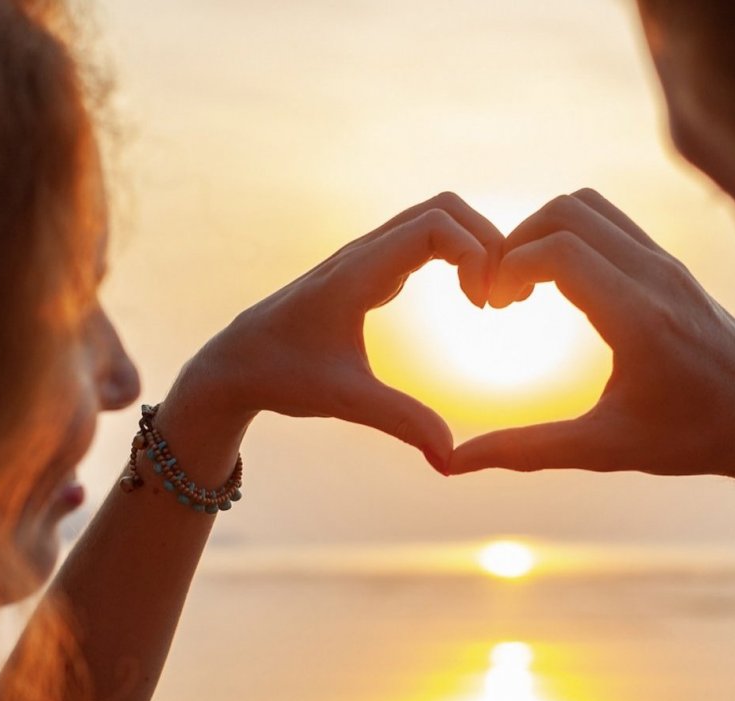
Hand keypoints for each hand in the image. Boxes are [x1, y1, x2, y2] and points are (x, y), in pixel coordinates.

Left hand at [168, 193, 501, 469]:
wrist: (235, 364)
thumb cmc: (283, 377)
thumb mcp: (346, 401)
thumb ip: (402, 423)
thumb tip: (451, 460)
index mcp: (358, 273)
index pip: (435, 224)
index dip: (476, 253)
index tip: (484, 306)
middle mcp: (364, 252)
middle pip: (445, 207)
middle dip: (487, 241)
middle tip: (499, 298)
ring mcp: (367, 255)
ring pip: (437, 217)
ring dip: (475, 245)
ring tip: (489, 298)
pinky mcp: (371, 268)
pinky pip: (426, 238)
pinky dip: (459, 254)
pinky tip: (469, 299)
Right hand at [448, 189, 734, 477]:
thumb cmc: (690, 437)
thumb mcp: (602, 449)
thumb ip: (525, 451)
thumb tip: (453, 465)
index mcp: (638, 318)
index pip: (557, 251)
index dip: (509, 267)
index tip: (493, 307)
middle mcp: (654, 277)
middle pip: (566, 211)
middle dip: (517, 242)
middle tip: (502, 295)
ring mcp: (665, 263)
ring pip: (587, 206)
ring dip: (543, 232)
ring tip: (525, 286)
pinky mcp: (669, 262)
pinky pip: (608, 222)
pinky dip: (569, 236)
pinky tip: (557, 286)